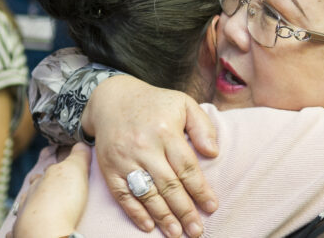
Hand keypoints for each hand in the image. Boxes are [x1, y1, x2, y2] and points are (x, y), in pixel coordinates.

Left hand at [12, 143, 91, 237]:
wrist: (46, 231)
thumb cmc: (60, 201)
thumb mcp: (75, 170)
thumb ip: (78, 156)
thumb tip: (81, 143)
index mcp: (43, 179)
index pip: (49, 169)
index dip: (55, 168)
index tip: (57, 168)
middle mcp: (30, 195)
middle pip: (34, 186)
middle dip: (40, 185)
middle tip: (50, 187)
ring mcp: (24, 214)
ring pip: (24, 205)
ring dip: (30, 204)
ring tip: (39, 206)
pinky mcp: (21, 232)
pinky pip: (17, 228)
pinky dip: (21, 227)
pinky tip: (26, 227)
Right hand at [82, 75, 218, 237]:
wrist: (111, 99)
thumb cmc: (154, 103)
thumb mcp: (183, 103)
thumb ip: (202, 126)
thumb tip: (213, 153)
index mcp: (165, 131)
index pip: (186, 167)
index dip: (200, 190)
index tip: (212, 207)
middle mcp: (144, 147)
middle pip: (168, 185)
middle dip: (184, 211)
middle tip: (197, 231)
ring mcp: (125, 159)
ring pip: (146, 193)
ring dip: (162, 217)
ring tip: (176, 233)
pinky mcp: (109, 168)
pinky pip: (122, 195)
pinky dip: (134, 212)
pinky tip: (148, 226)